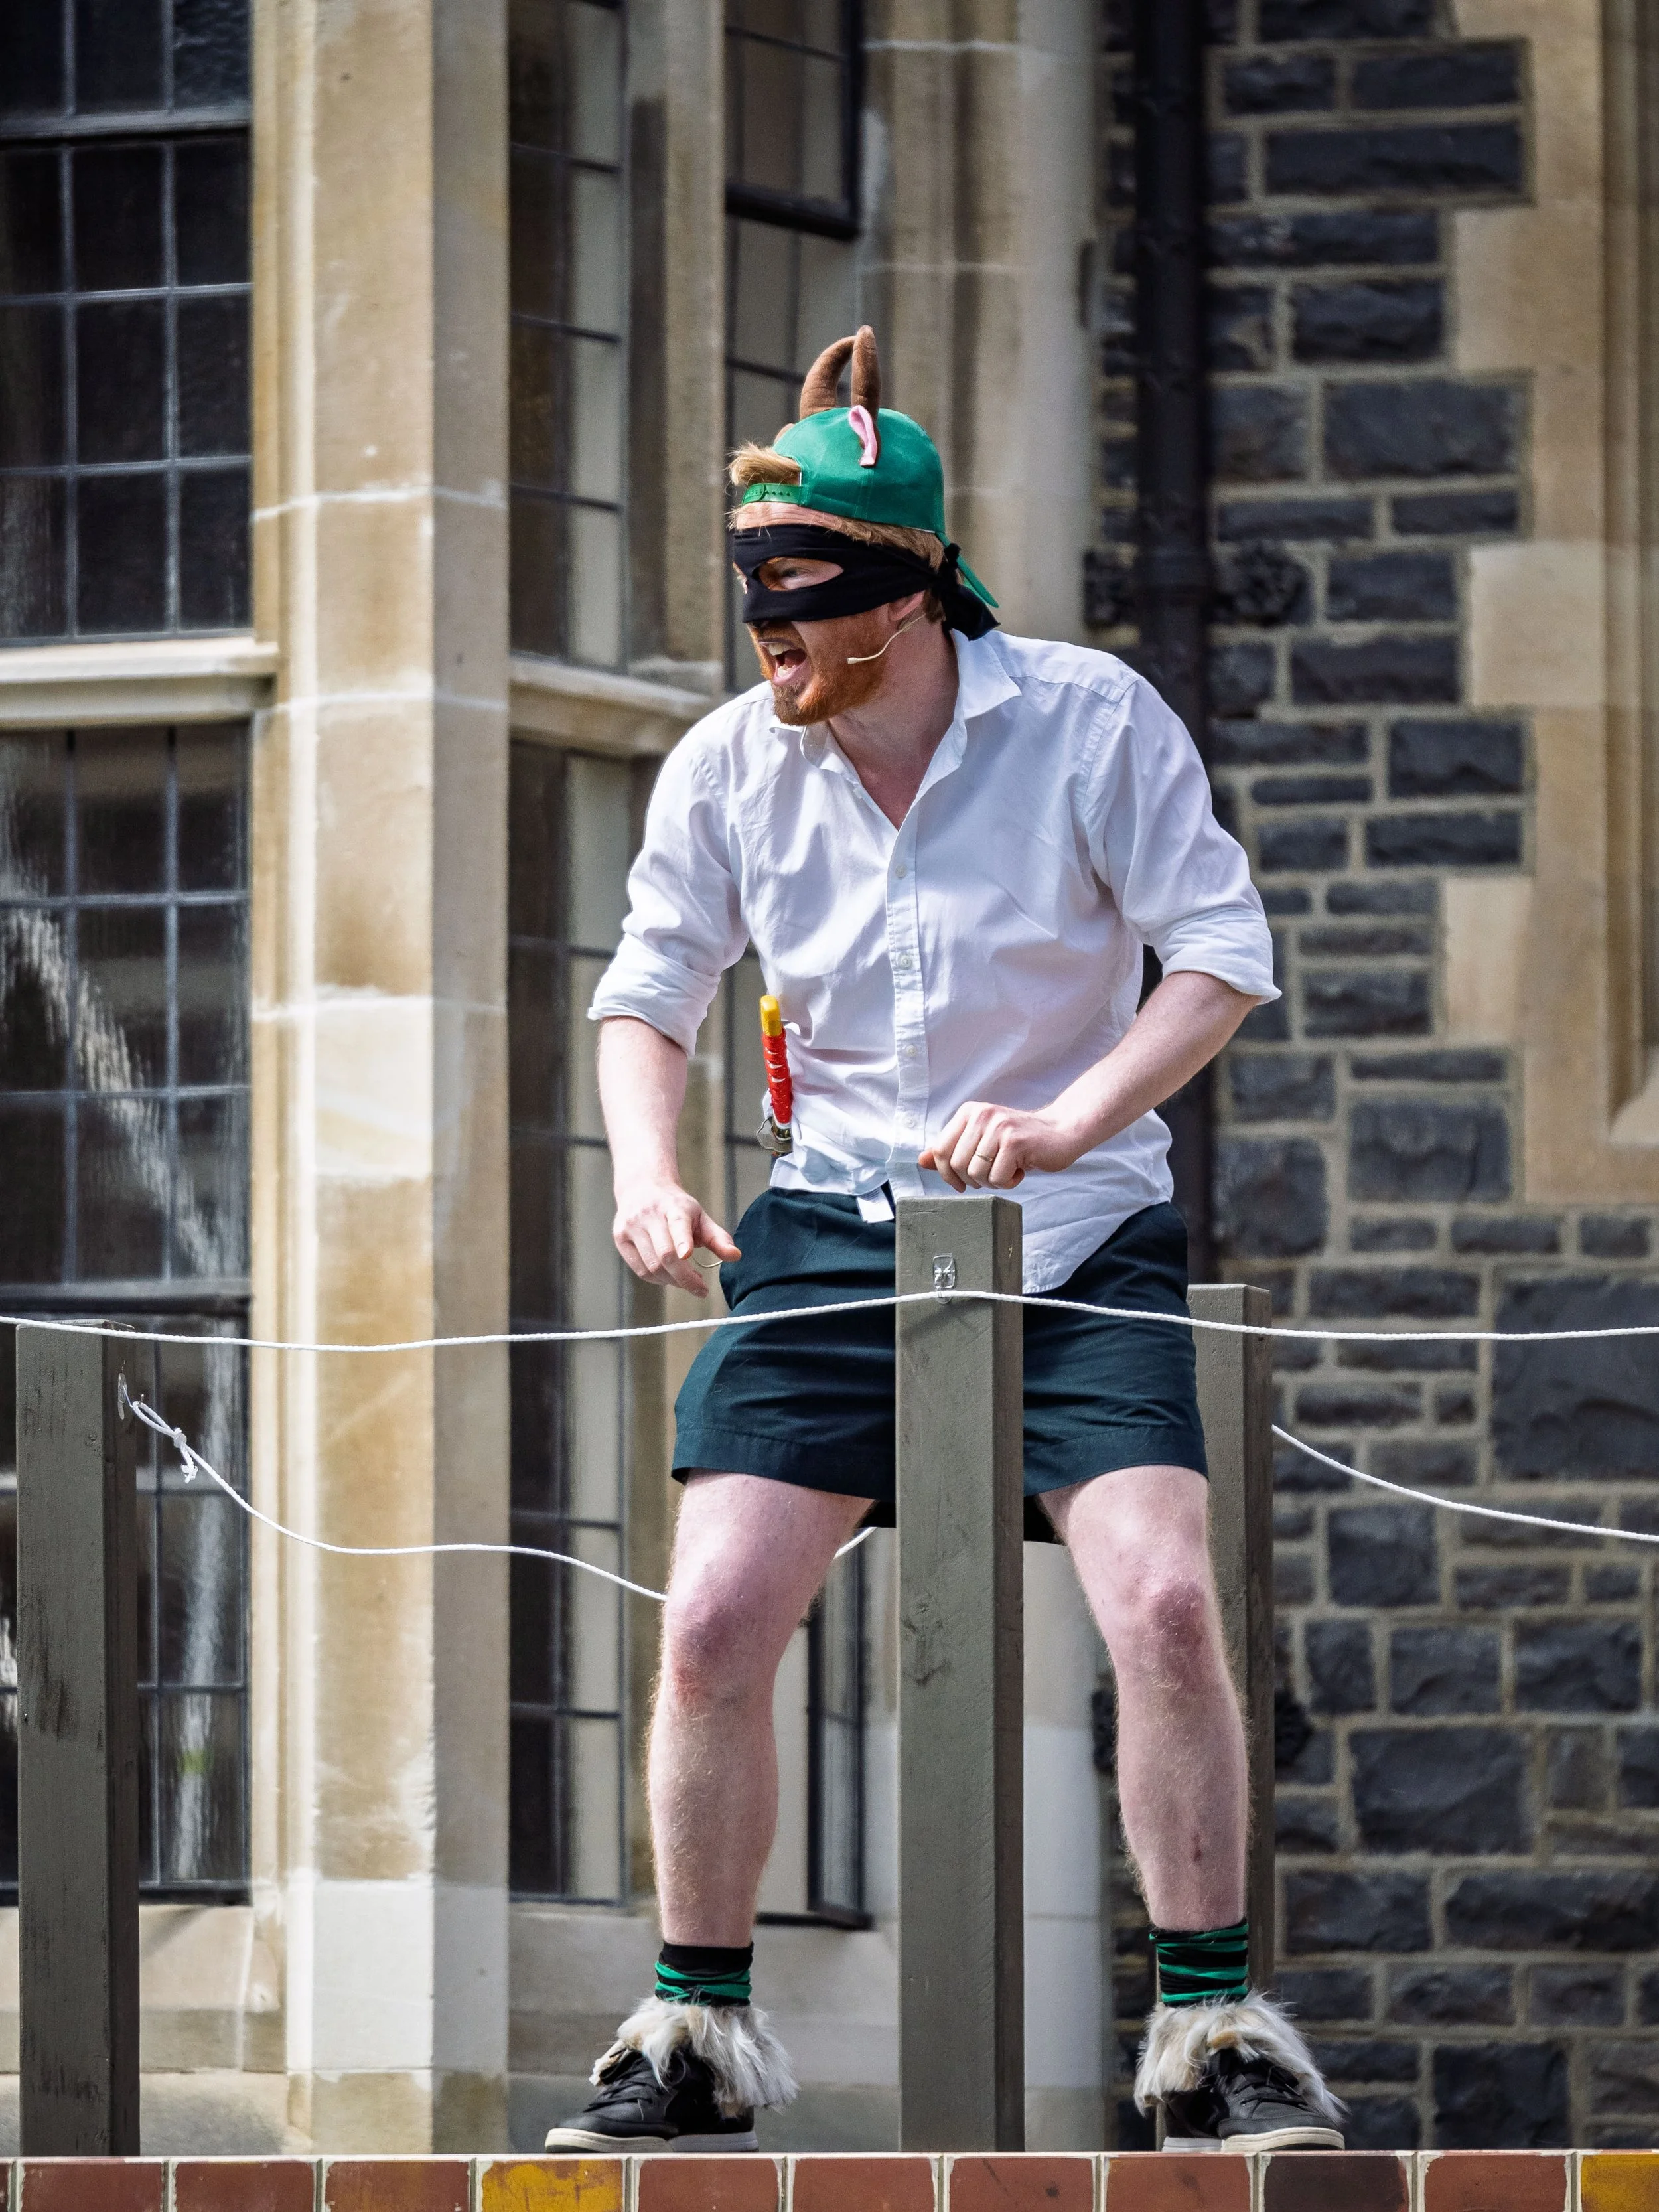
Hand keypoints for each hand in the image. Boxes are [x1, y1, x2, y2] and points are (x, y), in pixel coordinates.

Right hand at [613, 1179, 740, 1295]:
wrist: (641, 1187)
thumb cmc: (675, 1206)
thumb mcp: (699, 1215)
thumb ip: (717, 1237)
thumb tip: (735, 1257)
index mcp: (673, 1207)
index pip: (677, 1225)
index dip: (682, 1241)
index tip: (688, 1256)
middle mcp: (648, 1215)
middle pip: (665, 1255)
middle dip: (684, 1278)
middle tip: (701, 1289)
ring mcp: (631, 1227)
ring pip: (652, 1266)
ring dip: (672, 1281)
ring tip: (686, 1280)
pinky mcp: (620, 1238)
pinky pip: (640, 1270)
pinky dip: (657, 1279)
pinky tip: (668, 1276)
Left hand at [918, 1102, 1082, 1191]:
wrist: (1060, 1132)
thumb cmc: (1019, 1141)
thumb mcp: (982, 1141)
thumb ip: (952, 1150)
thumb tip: (922, 1160)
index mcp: (969, 1112)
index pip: (941, 1150)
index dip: (947, 1174)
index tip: (960, 1183)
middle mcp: (982, 1115)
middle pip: (957, 1164)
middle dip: (973, 1180)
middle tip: (992, 1174)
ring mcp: (999, 1127)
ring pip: (976, 1173)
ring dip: (992, 1181)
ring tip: (1007, 1170)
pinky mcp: (1015, 1141)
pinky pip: (997, 1177)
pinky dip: (1008, 1182)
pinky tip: (1019, 1169)